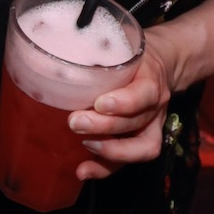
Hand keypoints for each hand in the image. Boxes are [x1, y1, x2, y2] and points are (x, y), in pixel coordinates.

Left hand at [68, 35, 179, 180]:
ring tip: (83, 147)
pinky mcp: (143, 141)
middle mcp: (155, 106)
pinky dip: (106, 168)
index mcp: (151, 79)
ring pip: (139, 147)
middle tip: (75, 122)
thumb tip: (53, 46)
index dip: (124, 102)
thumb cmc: (131, 52)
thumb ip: (96, 48)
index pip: (144, 94)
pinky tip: (83, 170)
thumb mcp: (120, 43)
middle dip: (105, 127)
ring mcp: (152, 126)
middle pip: (136, 123)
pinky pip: (129, 160)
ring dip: (109, 152)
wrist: (160, 64)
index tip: (99, 103)